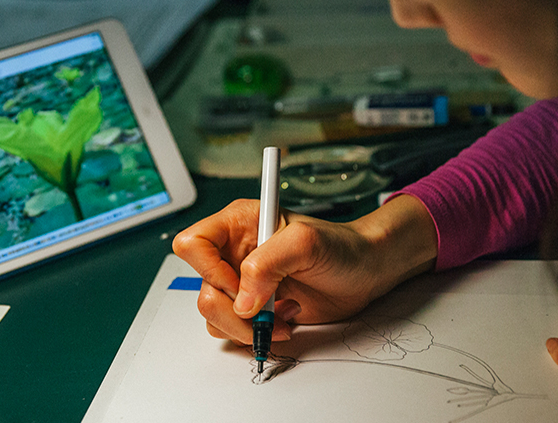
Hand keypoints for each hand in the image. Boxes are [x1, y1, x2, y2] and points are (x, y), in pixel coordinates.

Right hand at [172, 194, 437, 345]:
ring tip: (284, 315)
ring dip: (248, 326)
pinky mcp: (254, 308)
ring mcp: (242, 283)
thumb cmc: (341, 247)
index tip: (238, 284)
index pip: (192, 244)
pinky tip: (286, 319)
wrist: (365, 272)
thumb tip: (242, 300)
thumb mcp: (306, 242)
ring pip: (213, 315)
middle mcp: (233, 253)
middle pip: (202, 288)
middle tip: (267, 312)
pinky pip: (233, 330)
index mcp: (237, 224)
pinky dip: (258, 334)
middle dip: (233, 310)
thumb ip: (268, 264)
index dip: (208, 269)